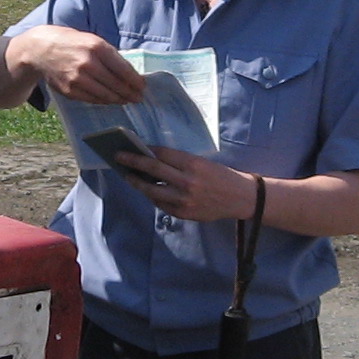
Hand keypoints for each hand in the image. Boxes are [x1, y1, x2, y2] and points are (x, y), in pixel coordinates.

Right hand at [9, 26, 146, 104]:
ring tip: (127, 100)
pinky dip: (103, 101)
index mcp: (97, 47)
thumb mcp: (91, 40)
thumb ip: (109, 55)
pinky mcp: (70, 90)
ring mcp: (78, 78)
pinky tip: (110, 100)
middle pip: (116, 84)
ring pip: (105, 95)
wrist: (40, 49)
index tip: (143, 86)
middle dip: (130, 93)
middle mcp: (88, 63)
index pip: (123, 69)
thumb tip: (128, 73)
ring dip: (119, 99)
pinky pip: (92, 99)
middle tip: (139, 98)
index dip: (135, 80)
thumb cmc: (71, 42)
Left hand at [115, 146, 260, 223]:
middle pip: (152, 169)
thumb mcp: (203, 163)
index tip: (132, 145)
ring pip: (152, 190)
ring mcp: (184, 199)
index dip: (145, 149)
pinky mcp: (183, 213)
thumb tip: (153, 158)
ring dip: (137, 182)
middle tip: (118, 157)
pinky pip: (161, 204)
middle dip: (132, 162)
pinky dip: (153, 196)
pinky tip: (148, 190)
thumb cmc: (221, 176)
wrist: (240, 198)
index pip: (161, 153)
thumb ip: (180, 162)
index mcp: (192, 164)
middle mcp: (187, 181)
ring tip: (129, 176)